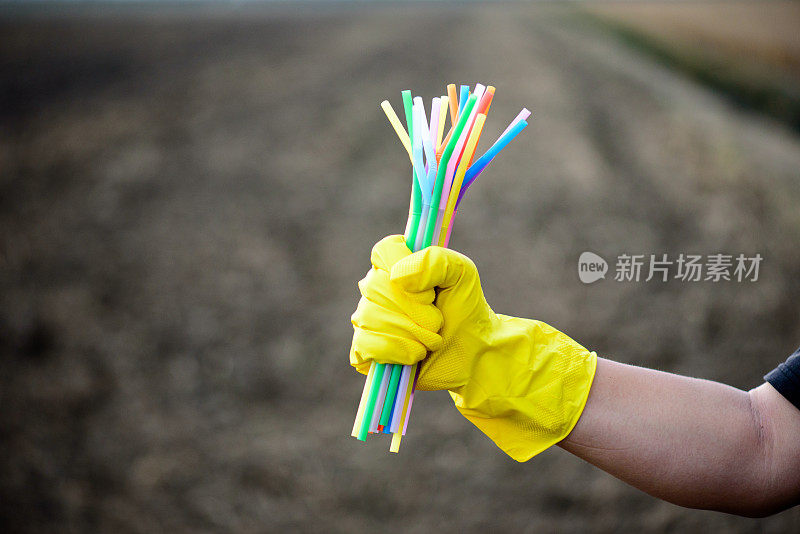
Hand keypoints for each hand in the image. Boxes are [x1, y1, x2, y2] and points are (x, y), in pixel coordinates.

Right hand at [350, 235, 596, 460]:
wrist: (486, 362)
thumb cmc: (477, 316)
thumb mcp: (462, 276)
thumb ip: (435, 260)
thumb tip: (400, 276)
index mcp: (402, 269)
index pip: (380, 254)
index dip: (400, 269)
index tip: (425, 285)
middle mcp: (385, 295)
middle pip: (374, 291)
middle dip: (410, 311)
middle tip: (440, 324)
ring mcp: (378, 326)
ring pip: (368, 322)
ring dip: (405, 335)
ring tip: (432, 344)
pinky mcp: (377, 358)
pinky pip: (362, 352)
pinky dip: (387, 355)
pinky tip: (411, 358)